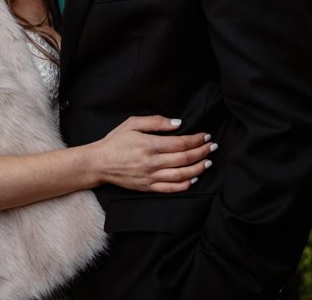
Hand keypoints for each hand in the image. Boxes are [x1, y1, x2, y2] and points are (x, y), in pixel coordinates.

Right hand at [88, 116, 215, 192]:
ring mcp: (151, 177)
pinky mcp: (148, 187)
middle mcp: (152, 162)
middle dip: (202, 152)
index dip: (196, 139)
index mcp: (149, 145)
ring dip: (198, 168)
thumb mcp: (132, 124)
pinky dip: (185, 184)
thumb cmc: (115, 141)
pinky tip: (193, 178)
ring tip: (208, 162)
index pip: (181, 143)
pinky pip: (171, 188)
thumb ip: (156, 122)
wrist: (99, 163)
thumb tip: (177, 123)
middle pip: (185, 159)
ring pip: (182, 175)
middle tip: (212, 147)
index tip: (206, 136)